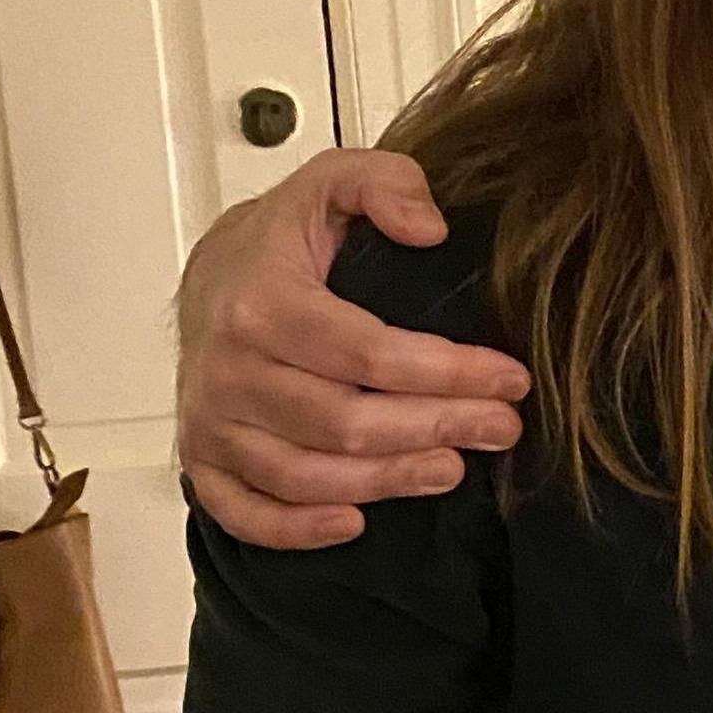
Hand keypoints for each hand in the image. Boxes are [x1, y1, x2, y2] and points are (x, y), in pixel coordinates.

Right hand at [174, 150, 527, 548]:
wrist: (210, 278)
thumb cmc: (284, 242)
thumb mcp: (333, 184)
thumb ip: (386, 183)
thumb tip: (429, 225)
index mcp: (262, 302)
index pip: (369, 354)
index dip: (449, 372)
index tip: (510, 378)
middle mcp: (228, 368)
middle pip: (346, 423)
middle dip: (439, 428)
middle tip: (502, 428)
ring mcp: (211, 421)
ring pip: (307, 475)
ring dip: (389, 481)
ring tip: (454, 469)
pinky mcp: (202, 460)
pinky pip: (244, 513)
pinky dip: (297, 529)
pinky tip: (355, 523)